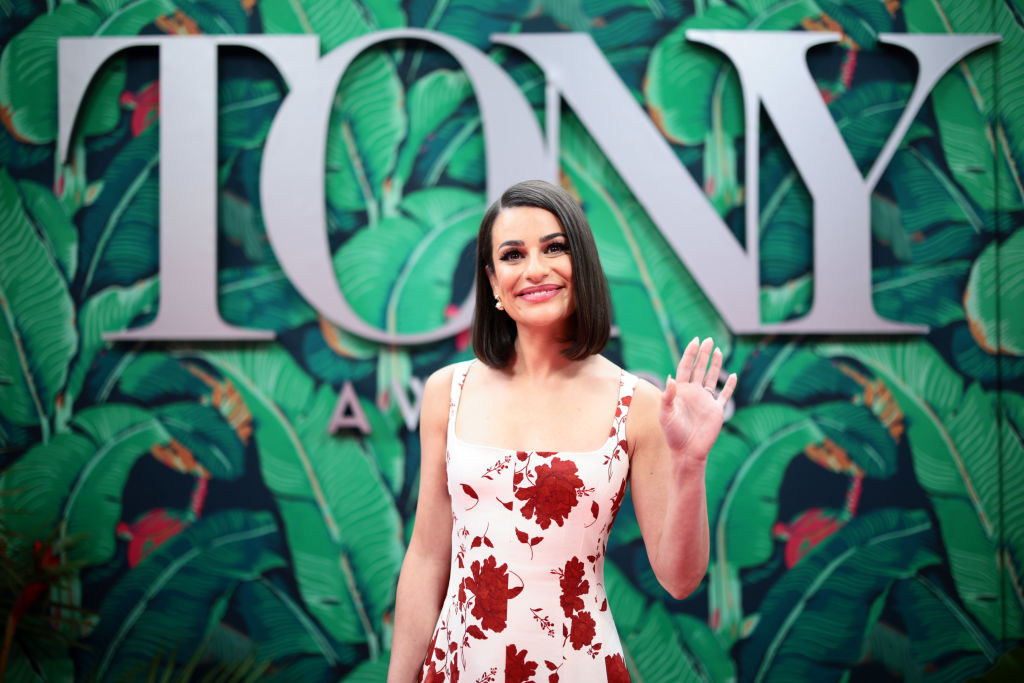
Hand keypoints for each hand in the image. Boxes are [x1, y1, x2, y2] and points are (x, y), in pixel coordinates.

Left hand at [659, 337, 737, 459]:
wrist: (687, 451)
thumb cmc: (673, 434)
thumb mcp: (666, 414)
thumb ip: (668, 397)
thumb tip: (670, 379)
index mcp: (681, 391)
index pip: (685, 367)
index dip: (690, 354)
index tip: (695, 341)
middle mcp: (693, 393)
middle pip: (699, 368)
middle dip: (703, 354)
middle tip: (708, 340)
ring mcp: (705, 401)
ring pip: (711, 378)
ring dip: (715, 365)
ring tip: (718, 350)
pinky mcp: (716, 410)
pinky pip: (724, 395)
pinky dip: (729, 386)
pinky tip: (733, 376)